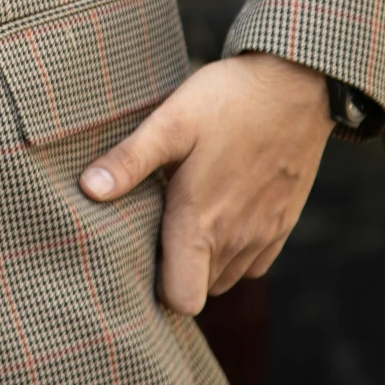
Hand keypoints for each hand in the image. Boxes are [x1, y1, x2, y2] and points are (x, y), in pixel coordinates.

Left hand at [79, 54, 333, 314]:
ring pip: (229, 276)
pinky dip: (238, 249)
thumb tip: (88, 189)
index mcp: (201, 222)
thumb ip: (130, 160)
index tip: (144, 253)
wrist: (295, 83)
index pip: (181, 301)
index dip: (159, 289)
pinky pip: (256, 261)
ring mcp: (265, 233)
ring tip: (189, 214)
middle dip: (179, 270)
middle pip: (202, 290)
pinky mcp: (285, 221)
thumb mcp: (170, 121)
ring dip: (208, 260)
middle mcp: (237, 238)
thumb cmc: (228, 100)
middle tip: (161, 224)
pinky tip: (222, 209)